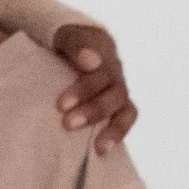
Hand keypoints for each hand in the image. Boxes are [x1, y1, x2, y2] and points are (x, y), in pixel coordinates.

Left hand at [51, 24, 135, 152]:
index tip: (62, 104)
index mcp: (103, 51)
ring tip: (99, 147)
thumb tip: (91, 62)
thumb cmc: (66, 43)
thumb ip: (76, 45)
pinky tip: (103, 151)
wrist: (77, 45)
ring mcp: (118, 89)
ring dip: (111, 129)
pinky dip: (118, 134)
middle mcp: (115, 71)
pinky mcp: (118, 105)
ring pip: (124, 109)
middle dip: (92, 110)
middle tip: (67, 123)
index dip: (84, 88)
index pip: (99, 70)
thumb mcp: (65, 36)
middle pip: (113, 92)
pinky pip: (126, 119)